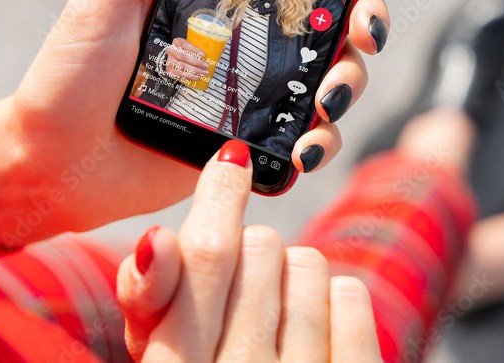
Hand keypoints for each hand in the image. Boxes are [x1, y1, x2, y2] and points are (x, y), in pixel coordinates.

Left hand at [0, 0, 421, 245]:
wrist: (49, 165)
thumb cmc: (67, 78)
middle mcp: (249, 41)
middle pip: (336, 21)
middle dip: (370, 18)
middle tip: (365, 28)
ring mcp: (254, 93)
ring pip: (334, 78)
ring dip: (350, 83)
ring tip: (326, 98)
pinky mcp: (249, 143)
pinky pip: (307, 137)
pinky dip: (321, 141)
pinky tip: (307, 147)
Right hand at [117, 140, 382, 361]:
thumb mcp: (161, 359)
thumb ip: (151, 302)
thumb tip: (158, 238)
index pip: (204, 256)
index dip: (219, 196)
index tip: (231, 160)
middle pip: (260, 248)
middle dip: (248, 256)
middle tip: (241, 296)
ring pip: (308, 263)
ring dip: (290, 280)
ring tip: (274, 325)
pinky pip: (351, 296)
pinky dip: (334, 301)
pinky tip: (313, 334)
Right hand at [165, 38, 208, 81]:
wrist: (176, 56)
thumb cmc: (187, 50)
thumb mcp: (192, 45)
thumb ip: (201, 46)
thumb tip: (217, 49)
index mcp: (177, 42)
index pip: (185, 45)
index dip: (194, 50)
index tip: (203, 55)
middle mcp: (171, 51)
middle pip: (183, 56)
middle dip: (196, 62)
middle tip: (206, 65)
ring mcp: (169, 61)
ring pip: (181, 66)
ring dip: (194, 70)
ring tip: (203, 72)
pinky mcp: (170, 70)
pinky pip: (179, 74)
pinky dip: (189, 76)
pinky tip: (196, 76)